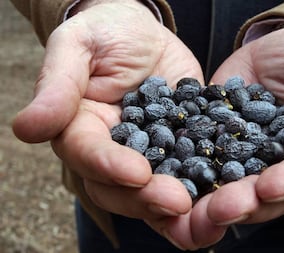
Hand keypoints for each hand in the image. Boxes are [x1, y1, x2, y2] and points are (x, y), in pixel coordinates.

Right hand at [12, 0, 203, 232]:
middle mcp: (111, 150)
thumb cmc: (107, 33)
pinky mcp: (178, 151)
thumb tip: (27, 128)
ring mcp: (147, 154)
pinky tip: (219, 200)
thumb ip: (58, 85)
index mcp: (81, 127)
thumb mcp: (79, 45)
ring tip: (202, 214)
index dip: (108, 166)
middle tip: (178, 202)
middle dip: (146, 198)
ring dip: (174, 208)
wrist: (146, 35)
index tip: (136, 173)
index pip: (88, 154)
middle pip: (119, 188)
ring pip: (151, 193)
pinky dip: (200, 192)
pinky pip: (186, 176)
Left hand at [147, 27, 283, 248]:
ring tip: (189, 210)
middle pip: (261, 195)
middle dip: (241, 204)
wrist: (279, 48)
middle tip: (218, 209)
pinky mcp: (213, 141)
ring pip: (226, 186)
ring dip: (208, 202)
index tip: (268, 187)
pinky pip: (197, 159)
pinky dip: (182, 173)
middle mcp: (276, 166)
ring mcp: (241, 157)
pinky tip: (166, 183)